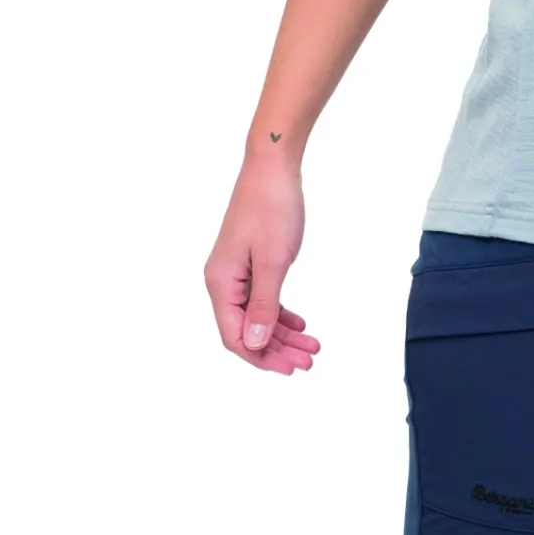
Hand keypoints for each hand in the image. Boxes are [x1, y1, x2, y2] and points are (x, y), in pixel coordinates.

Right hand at [204, 150, 321, 374]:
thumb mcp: (272, 261)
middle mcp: (223, 281)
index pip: (235, 337)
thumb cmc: (271, 209)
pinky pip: (262, 297)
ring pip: (257, 315)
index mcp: (221, 284)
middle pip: (247, 330)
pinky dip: (280, 312)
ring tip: (312, 346)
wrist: (272, 167)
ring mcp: (236, 271)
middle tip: (309, 361)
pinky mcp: (249, 261)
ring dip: (282, 333)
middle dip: (277, 349)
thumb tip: (253, 344)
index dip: (261, 357)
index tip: (292, 368)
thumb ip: (263, 305)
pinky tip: (299, 323)